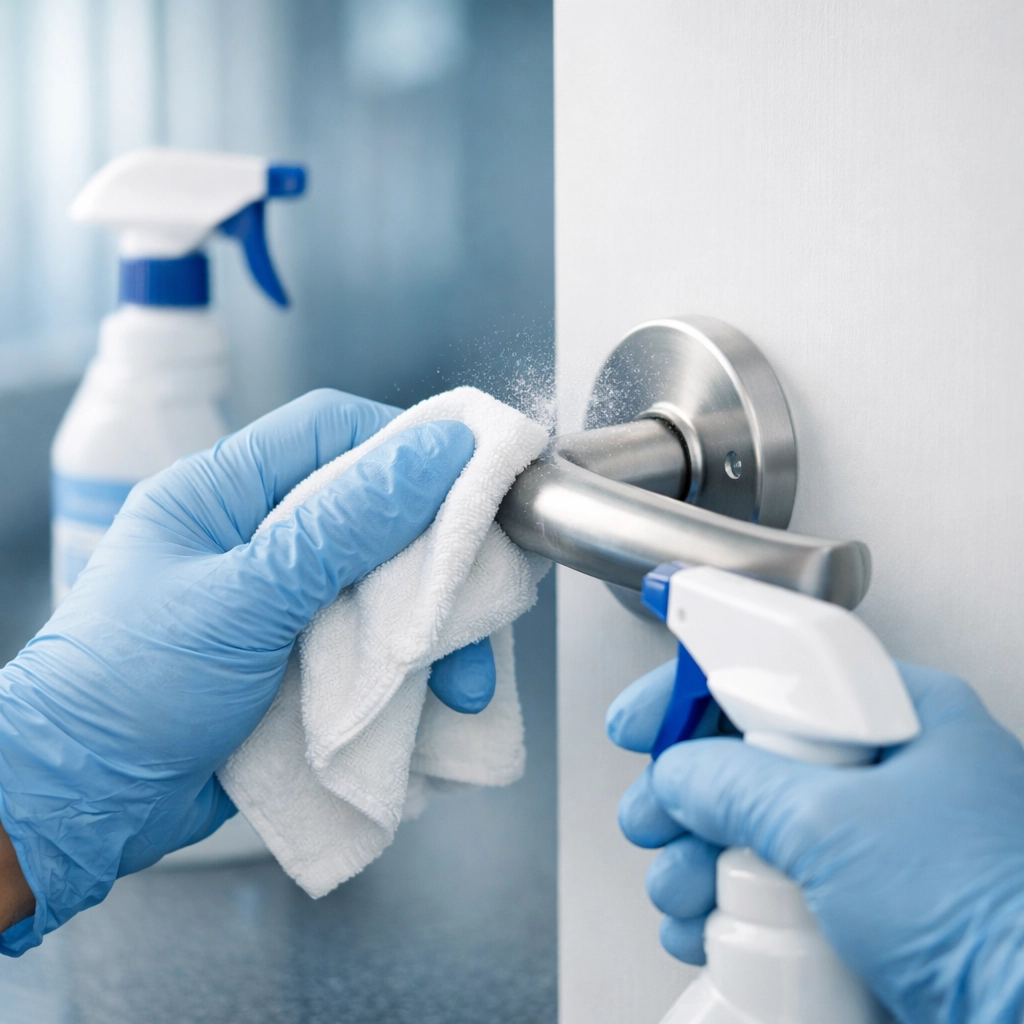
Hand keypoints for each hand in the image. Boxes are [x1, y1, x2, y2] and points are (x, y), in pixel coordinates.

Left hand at [0, 389, 492, 954]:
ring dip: (430, 632)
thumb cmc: (132, 688)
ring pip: (382, 589)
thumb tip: (434, 451)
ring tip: (465, 683)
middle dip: (434, 559)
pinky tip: (437, 704)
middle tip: (481, 596)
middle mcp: (259, 538)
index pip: (334, 432)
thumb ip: (341, 527)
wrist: (83, 806)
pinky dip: (409, 674)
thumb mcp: (244, 598)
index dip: (409, 444)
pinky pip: (371, 648)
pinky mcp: (298, 662)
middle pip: (373, 514)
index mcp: (226, 492)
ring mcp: (281, 603)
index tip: (475, 476)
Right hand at [607, 660, 1023, 1023]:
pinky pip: (772, 886)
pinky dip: (723, 905)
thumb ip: (736, 783)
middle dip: (685, 794)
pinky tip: (703, 924)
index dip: (696, 690)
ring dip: (694, 858)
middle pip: (752, 756)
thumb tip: (679, 775)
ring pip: (754, 827)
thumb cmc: (992, 916)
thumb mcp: (835, 824)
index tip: (643, 720)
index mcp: (899, 716)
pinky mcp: (863, 906)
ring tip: (677, 886)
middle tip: (649, 815)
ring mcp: (874, 843)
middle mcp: (888, 771)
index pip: (776, 674)